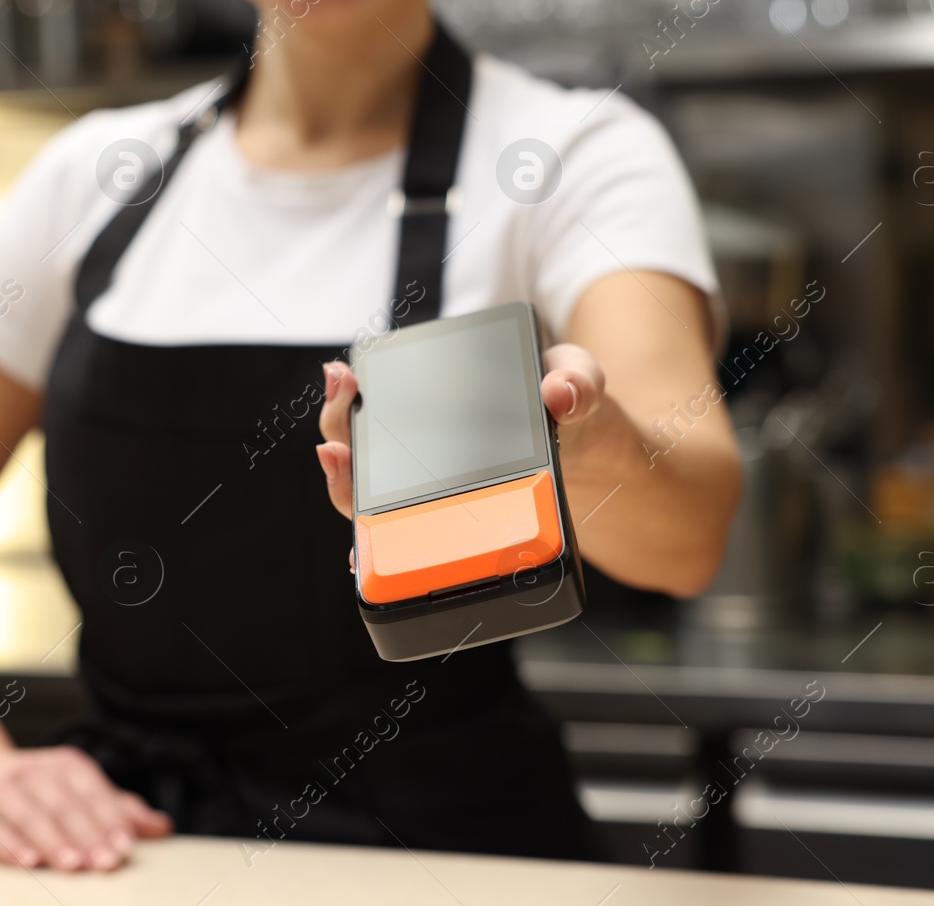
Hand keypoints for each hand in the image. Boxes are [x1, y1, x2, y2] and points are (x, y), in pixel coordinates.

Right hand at [0, 743, 171, 871]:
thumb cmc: (34, 787)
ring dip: (53, 842)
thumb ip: (117, 808)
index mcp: (64, 765)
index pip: (92, 792)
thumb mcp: (75, 788)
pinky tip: (27, 863)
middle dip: (87, 836)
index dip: (109, 819)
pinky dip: (10, 847)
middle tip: (106, 863)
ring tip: (73, 865)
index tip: (125, 847)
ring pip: (30, 818)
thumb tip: (162, 827)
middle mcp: (32, 773)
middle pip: (64, 807)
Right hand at [314, 345, 607, 521]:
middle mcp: (422, 446)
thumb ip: (576, 380)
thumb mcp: (581, 383)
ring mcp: (429, 488)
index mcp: (440, 402)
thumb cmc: (574, 413)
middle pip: (358, 444)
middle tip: (338, 424)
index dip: (348, 392)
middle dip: (336, 429)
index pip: (376, 397)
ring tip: (338, 467)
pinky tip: (360, 556)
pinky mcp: (444, 528)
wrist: (597, 462)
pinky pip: (398, 541)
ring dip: (343, 486)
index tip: (344, 379)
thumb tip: (559, 393)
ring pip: (366, 495)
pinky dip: (372, 549)